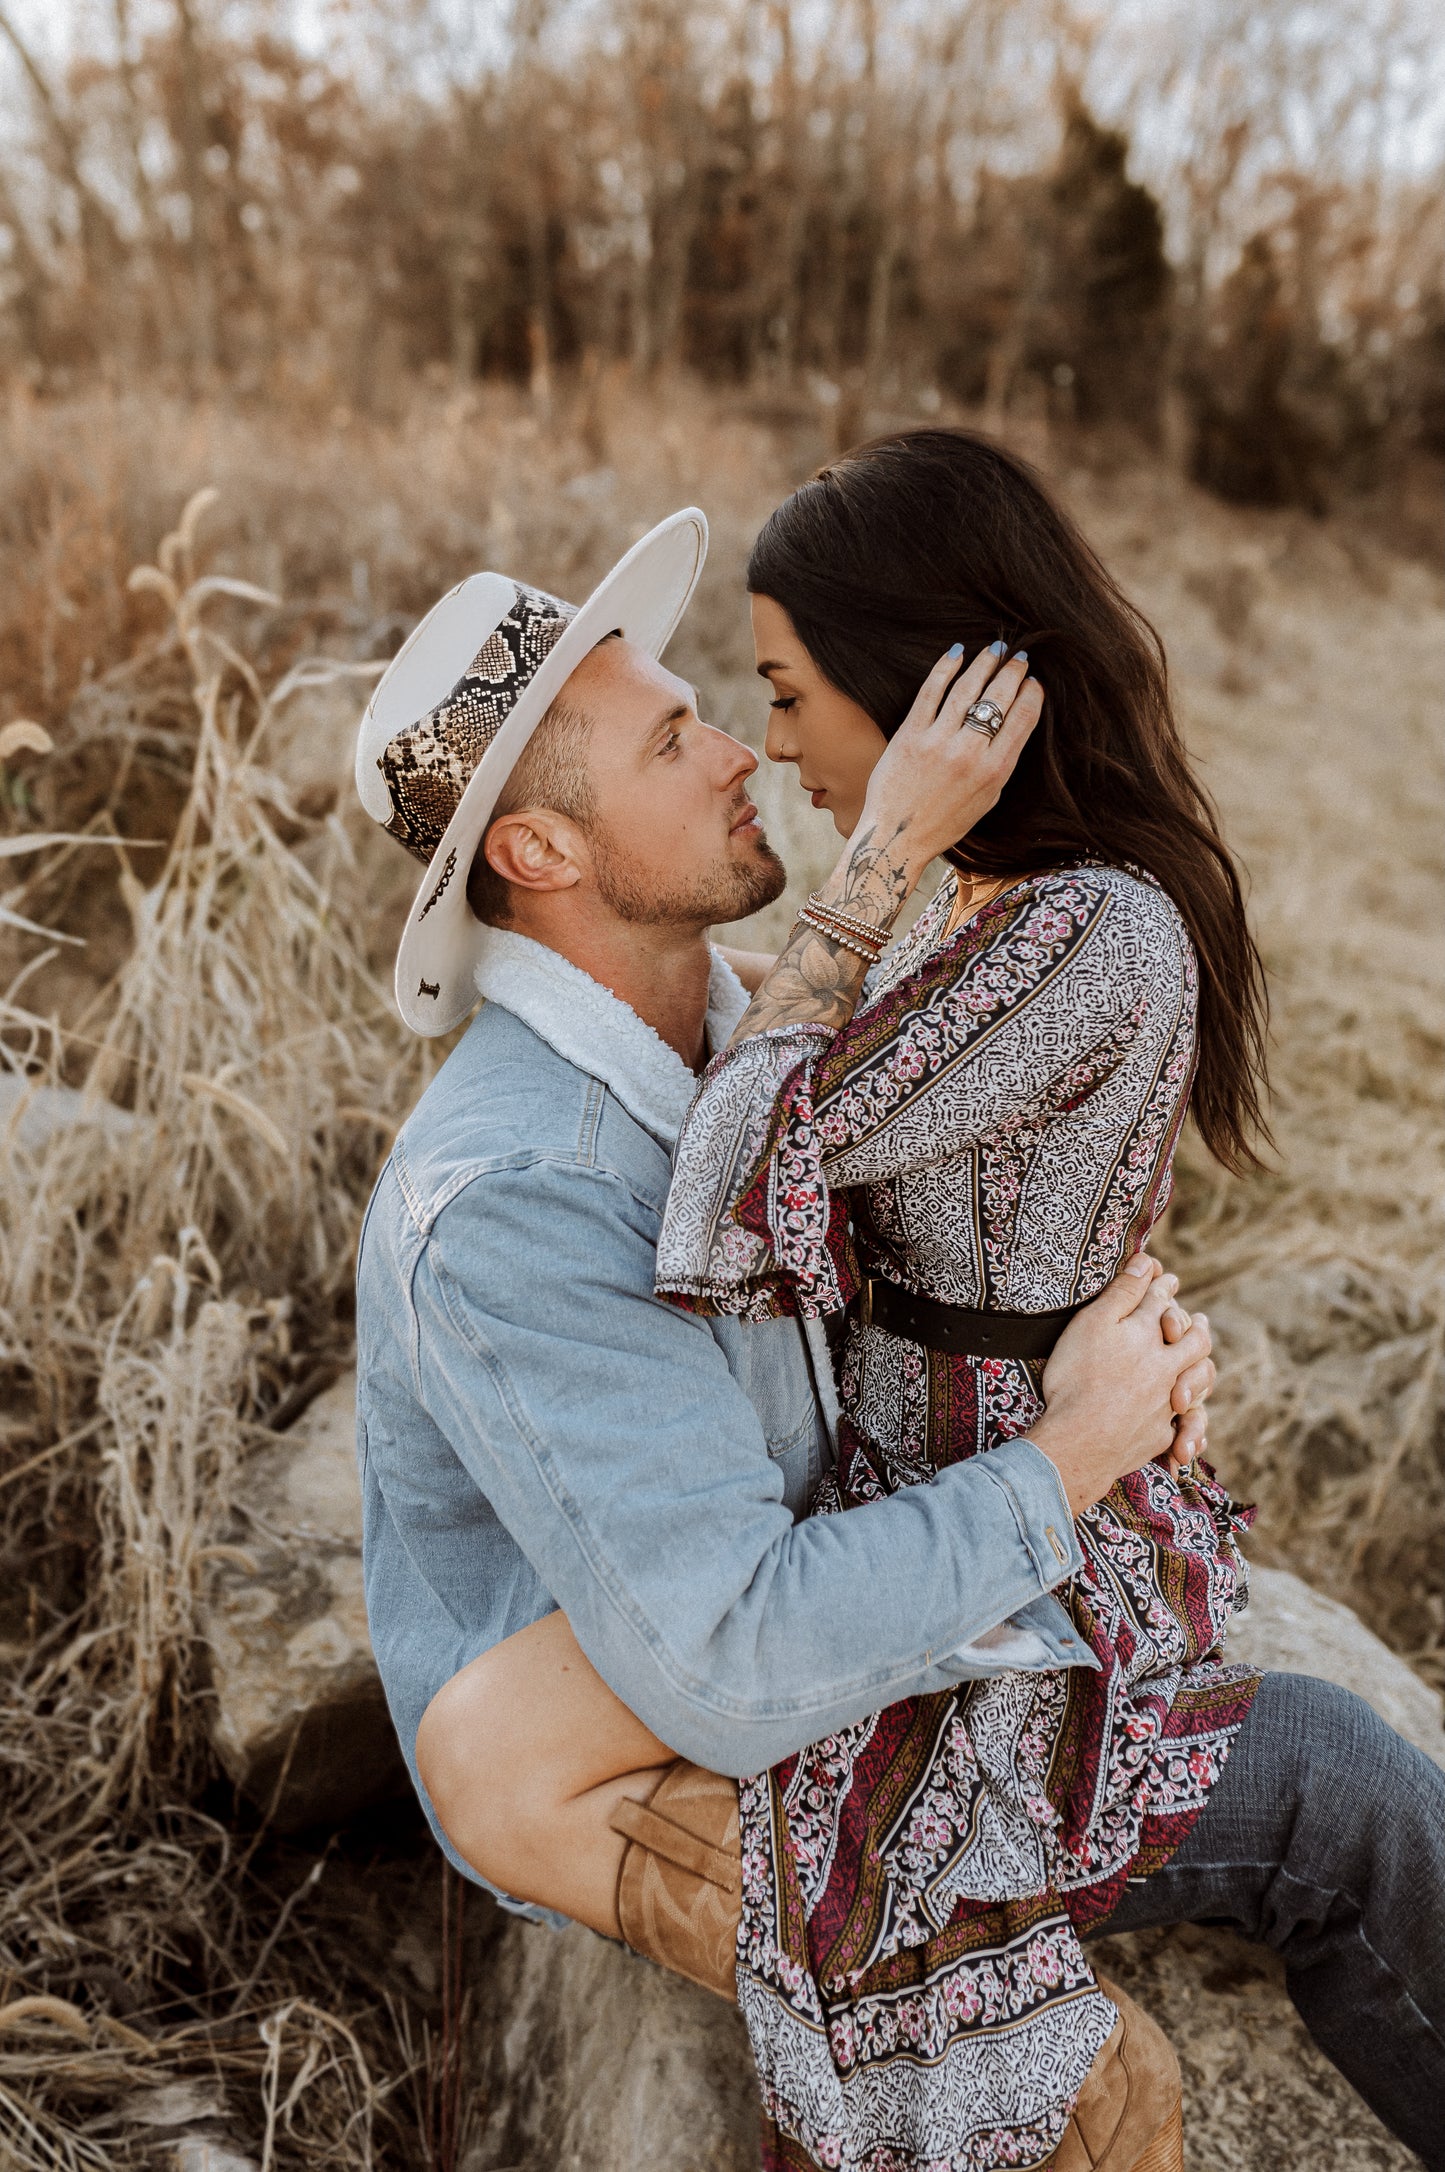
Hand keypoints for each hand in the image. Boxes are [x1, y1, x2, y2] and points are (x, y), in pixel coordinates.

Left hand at [857, 642, 1042, 885]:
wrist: (897, 838)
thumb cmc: (944, 822)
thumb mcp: (986, 799)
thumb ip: (1000, 763)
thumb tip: (1013, 725)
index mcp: (994, 771)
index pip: (1023, 718)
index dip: (1032, 694)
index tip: (1033, 682)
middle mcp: (969, 753)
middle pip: (999, 698)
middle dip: (1013, 671)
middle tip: (1018, 656)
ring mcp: (938, 742)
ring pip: (968, 688)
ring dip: (985, 663)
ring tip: (995, 649)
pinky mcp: (910, 735)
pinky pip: (931, 692)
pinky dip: (946, 668)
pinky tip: (957, 653)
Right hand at [1027, 1254, 1214, 1516]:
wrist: (1079, 1440)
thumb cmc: (1077, 1377)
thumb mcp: (1093, 1324)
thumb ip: (1123, 1294)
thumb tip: (1148, 1262)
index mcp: (1148, 1335)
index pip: (1161, 1302)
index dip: (1164, 1286)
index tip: (1167, 1278)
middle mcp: (1165, 1367)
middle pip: (1195, 1342)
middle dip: (1198, 1328)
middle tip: (1200, 1321)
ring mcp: (1166, 1402)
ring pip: (1199, 1383)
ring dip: (1202, 1371)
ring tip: (1201, 1364)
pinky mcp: (1160, 1436)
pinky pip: (1182, 1428)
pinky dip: (1188, 1425)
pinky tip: (1184, 1423)